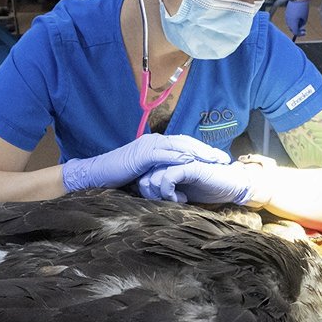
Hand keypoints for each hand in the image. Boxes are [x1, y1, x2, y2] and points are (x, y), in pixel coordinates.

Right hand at [61, 134, 228, 192]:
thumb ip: (161, 172)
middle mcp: (154, 141)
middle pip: (186, 142)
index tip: (219, 158)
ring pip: (178, 145)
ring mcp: (147, 146)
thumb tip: (178, 180)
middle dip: (206, 150)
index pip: (184, 145)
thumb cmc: (120, 177)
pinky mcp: (140, 154)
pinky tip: (190, 161)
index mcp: (157, 145)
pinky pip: (162, 154)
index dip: (202, 150)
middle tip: (224, 158)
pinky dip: (177, 156)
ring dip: (198, 152)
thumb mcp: (146, 174)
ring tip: (213, 159)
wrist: (97, 174)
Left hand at [138, 161, 255, 204]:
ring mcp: (180, 161)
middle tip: (167, 203)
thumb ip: (166, 187)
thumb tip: (147, 195)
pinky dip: (170, 192)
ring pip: (154, 177)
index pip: (144, 175)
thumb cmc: (208, 188)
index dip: (147, 192)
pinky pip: (168, 177)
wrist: (232, 185)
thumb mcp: (181, 190)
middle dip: (151, 195)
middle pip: (145, 177)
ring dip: (161, 195)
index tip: (159, 202)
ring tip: (176, 201)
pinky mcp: (189, 165)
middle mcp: (172, 159)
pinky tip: (182, 199)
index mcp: (169, 163)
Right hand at [285, 0, 309, 37]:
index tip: (304, 32)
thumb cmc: (303, 6)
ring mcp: (286, 15)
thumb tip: (300, 25)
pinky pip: (289, 19)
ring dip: (295, 25)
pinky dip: (293, 20)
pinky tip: (298, 17)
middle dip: (297, 29)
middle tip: (303, 29)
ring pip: (289, 24)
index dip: (300, 34)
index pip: (295, 32)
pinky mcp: (286, 11)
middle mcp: (288, 20)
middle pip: (291, 28)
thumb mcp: (305, 17)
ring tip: (301, 21)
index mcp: (292, 22)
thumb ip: (302, 23)